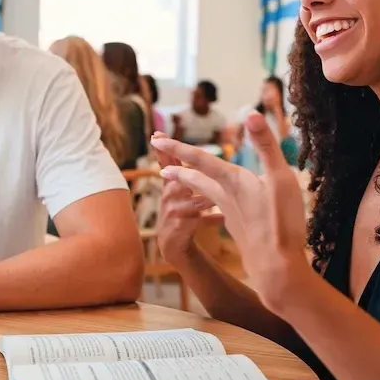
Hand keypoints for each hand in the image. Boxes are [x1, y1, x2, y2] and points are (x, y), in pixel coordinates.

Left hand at [150, 113, 312, 309]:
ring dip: (192, 184)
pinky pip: (219, 208)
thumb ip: (266, 145)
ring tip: (181, 179)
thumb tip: (251, 113)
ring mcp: (231, 214)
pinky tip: (219, 204)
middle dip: (178, 168)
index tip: (156, 140)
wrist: (277, 268)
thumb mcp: (280, 177)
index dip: (178, 148)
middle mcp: (226, 197)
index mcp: (233, 181)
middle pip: (196, 179)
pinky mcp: (238, 228)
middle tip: (160, 165)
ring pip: (205, 195)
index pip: (200, 159)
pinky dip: (212, 201)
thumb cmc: (281, 222)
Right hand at [152, 132, 223, 263]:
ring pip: (194, 200)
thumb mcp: (185, 191)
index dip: (163, 150)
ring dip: (208, 199)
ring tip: (221, 197)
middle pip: (179, 179)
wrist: (174, 245)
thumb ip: (191, 173)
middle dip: (189, 174)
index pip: (166, 163)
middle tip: (205, 169)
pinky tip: (222, 218)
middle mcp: (168, 195)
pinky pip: (199, 219)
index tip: (157, 135)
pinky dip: (212, 219)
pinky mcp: (178, 227)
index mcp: (171, 184)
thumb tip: (202, 154)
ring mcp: (171, 211)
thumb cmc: (183, 212)